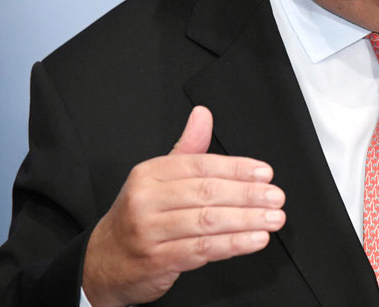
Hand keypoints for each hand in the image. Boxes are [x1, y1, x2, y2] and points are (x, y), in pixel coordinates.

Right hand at [81, 106, 285, 306]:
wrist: (103, 262)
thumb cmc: (138, 217)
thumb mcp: (156, 178)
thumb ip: (186, 148)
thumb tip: (203, 115)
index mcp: (150, 174)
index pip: (200, 165)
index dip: (237, 168)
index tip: (264, 173)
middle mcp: (147, 200)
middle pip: (206, 193)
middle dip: (247, 195)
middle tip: (275, 197)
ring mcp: (150, 231)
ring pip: (207, 222)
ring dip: (246, 221)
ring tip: (272, 219)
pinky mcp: (158, 260)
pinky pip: (202, 249)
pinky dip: (233, 244)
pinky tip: (254, 240)